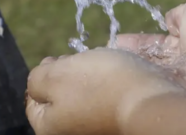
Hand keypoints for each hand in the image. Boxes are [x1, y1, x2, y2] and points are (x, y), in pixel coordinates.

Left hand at [25, 47, 185, 134]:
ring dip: (90, 79)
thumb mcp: (55, 75)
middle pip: (60, 99)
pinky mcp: (117, 124)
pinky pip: (106, 101)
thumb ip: (36, 78)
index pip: (33, 101)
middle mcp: (72, 134)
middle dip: (68, 75)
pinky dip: (109, 87)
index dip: (43, 74)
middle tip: (81, 61)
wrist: (152, 102)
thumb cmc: (100, 85)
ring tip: (103, 66)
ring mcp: (96, 130)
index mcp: (49, 128)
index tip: (58, 58)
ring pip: (84, 97)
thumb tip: (38, 81)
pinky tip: (118, 77)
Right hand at [115, 0, 185, 107]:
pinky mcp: (184, 91)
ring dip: (135, 66)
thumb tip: (170, 19)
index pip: (164, 37)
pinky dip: (142, 79)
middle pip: (157, 56)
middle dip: (134, 54)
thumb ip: (181, 13)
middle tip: (111, 52)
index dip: (143, 40)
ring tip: (109, 63)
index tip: (121, 40)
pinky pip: (159, 84)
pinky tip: (121, 76)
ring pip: (156, 70)